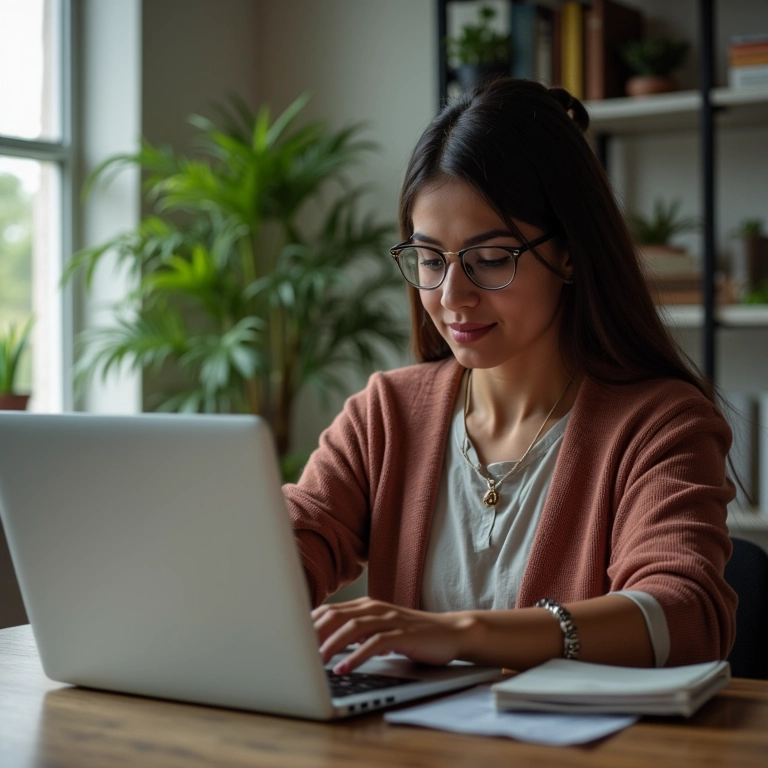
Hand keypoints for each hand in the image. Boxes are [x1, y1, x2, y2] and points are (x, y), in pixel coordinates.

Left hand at [311, 597, 472, 673]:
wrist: (450, 632)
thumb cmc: (412, 634)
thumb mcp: (380, 628)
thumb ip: (356, 631)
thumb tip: (324, 644)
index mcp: (366, 605)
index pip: (329, 610)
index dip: (308, 624)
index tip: (290, 640)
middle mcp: (375, 608)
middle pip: (336, 616)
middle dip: (313, 633)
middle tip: (295, 651)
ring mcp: (390, 620)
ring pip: (353, 628)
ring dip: (331, 644)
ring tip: (315, 661)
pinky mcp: (403, 634)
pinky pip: (375, 643)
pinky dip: (357, 656)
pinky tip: (345, 668)